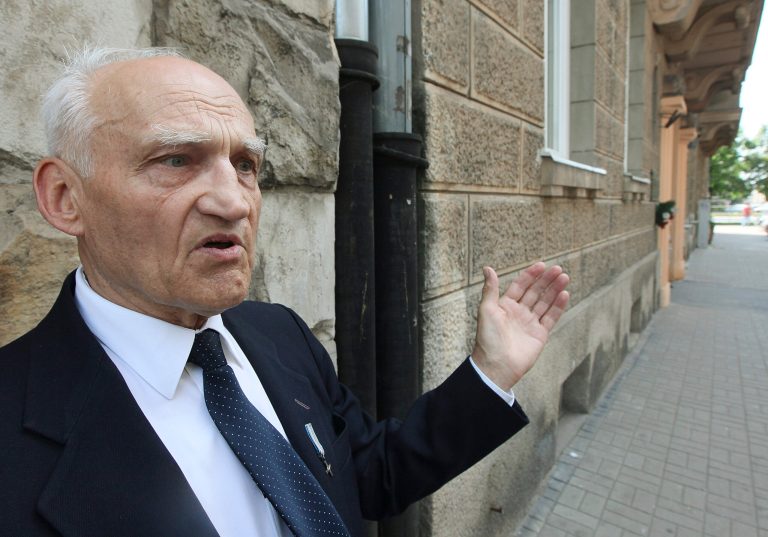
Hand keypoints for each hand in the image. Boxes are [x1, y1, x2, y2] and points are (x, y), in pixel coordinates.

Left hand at [472, 262, 569, 390]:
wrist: (496, 365)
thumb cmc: (488, 338)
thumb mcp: (486, 310)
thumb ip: (490, 289)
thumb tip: (487, 268)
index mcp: (505, 305)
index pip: (520, 285)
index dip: (530, 275)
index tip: (541, 265)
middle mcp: (519, 313)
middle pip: (535, 292)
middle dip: (546, 280)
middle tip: (558, 269)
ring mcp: (530, 323)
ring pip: (545, 302)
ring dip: (554, 290)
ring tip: (564, 278)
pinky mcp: (540, 334)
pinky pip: (551, 317)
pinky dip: (558, 306)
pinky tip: (565, 294)